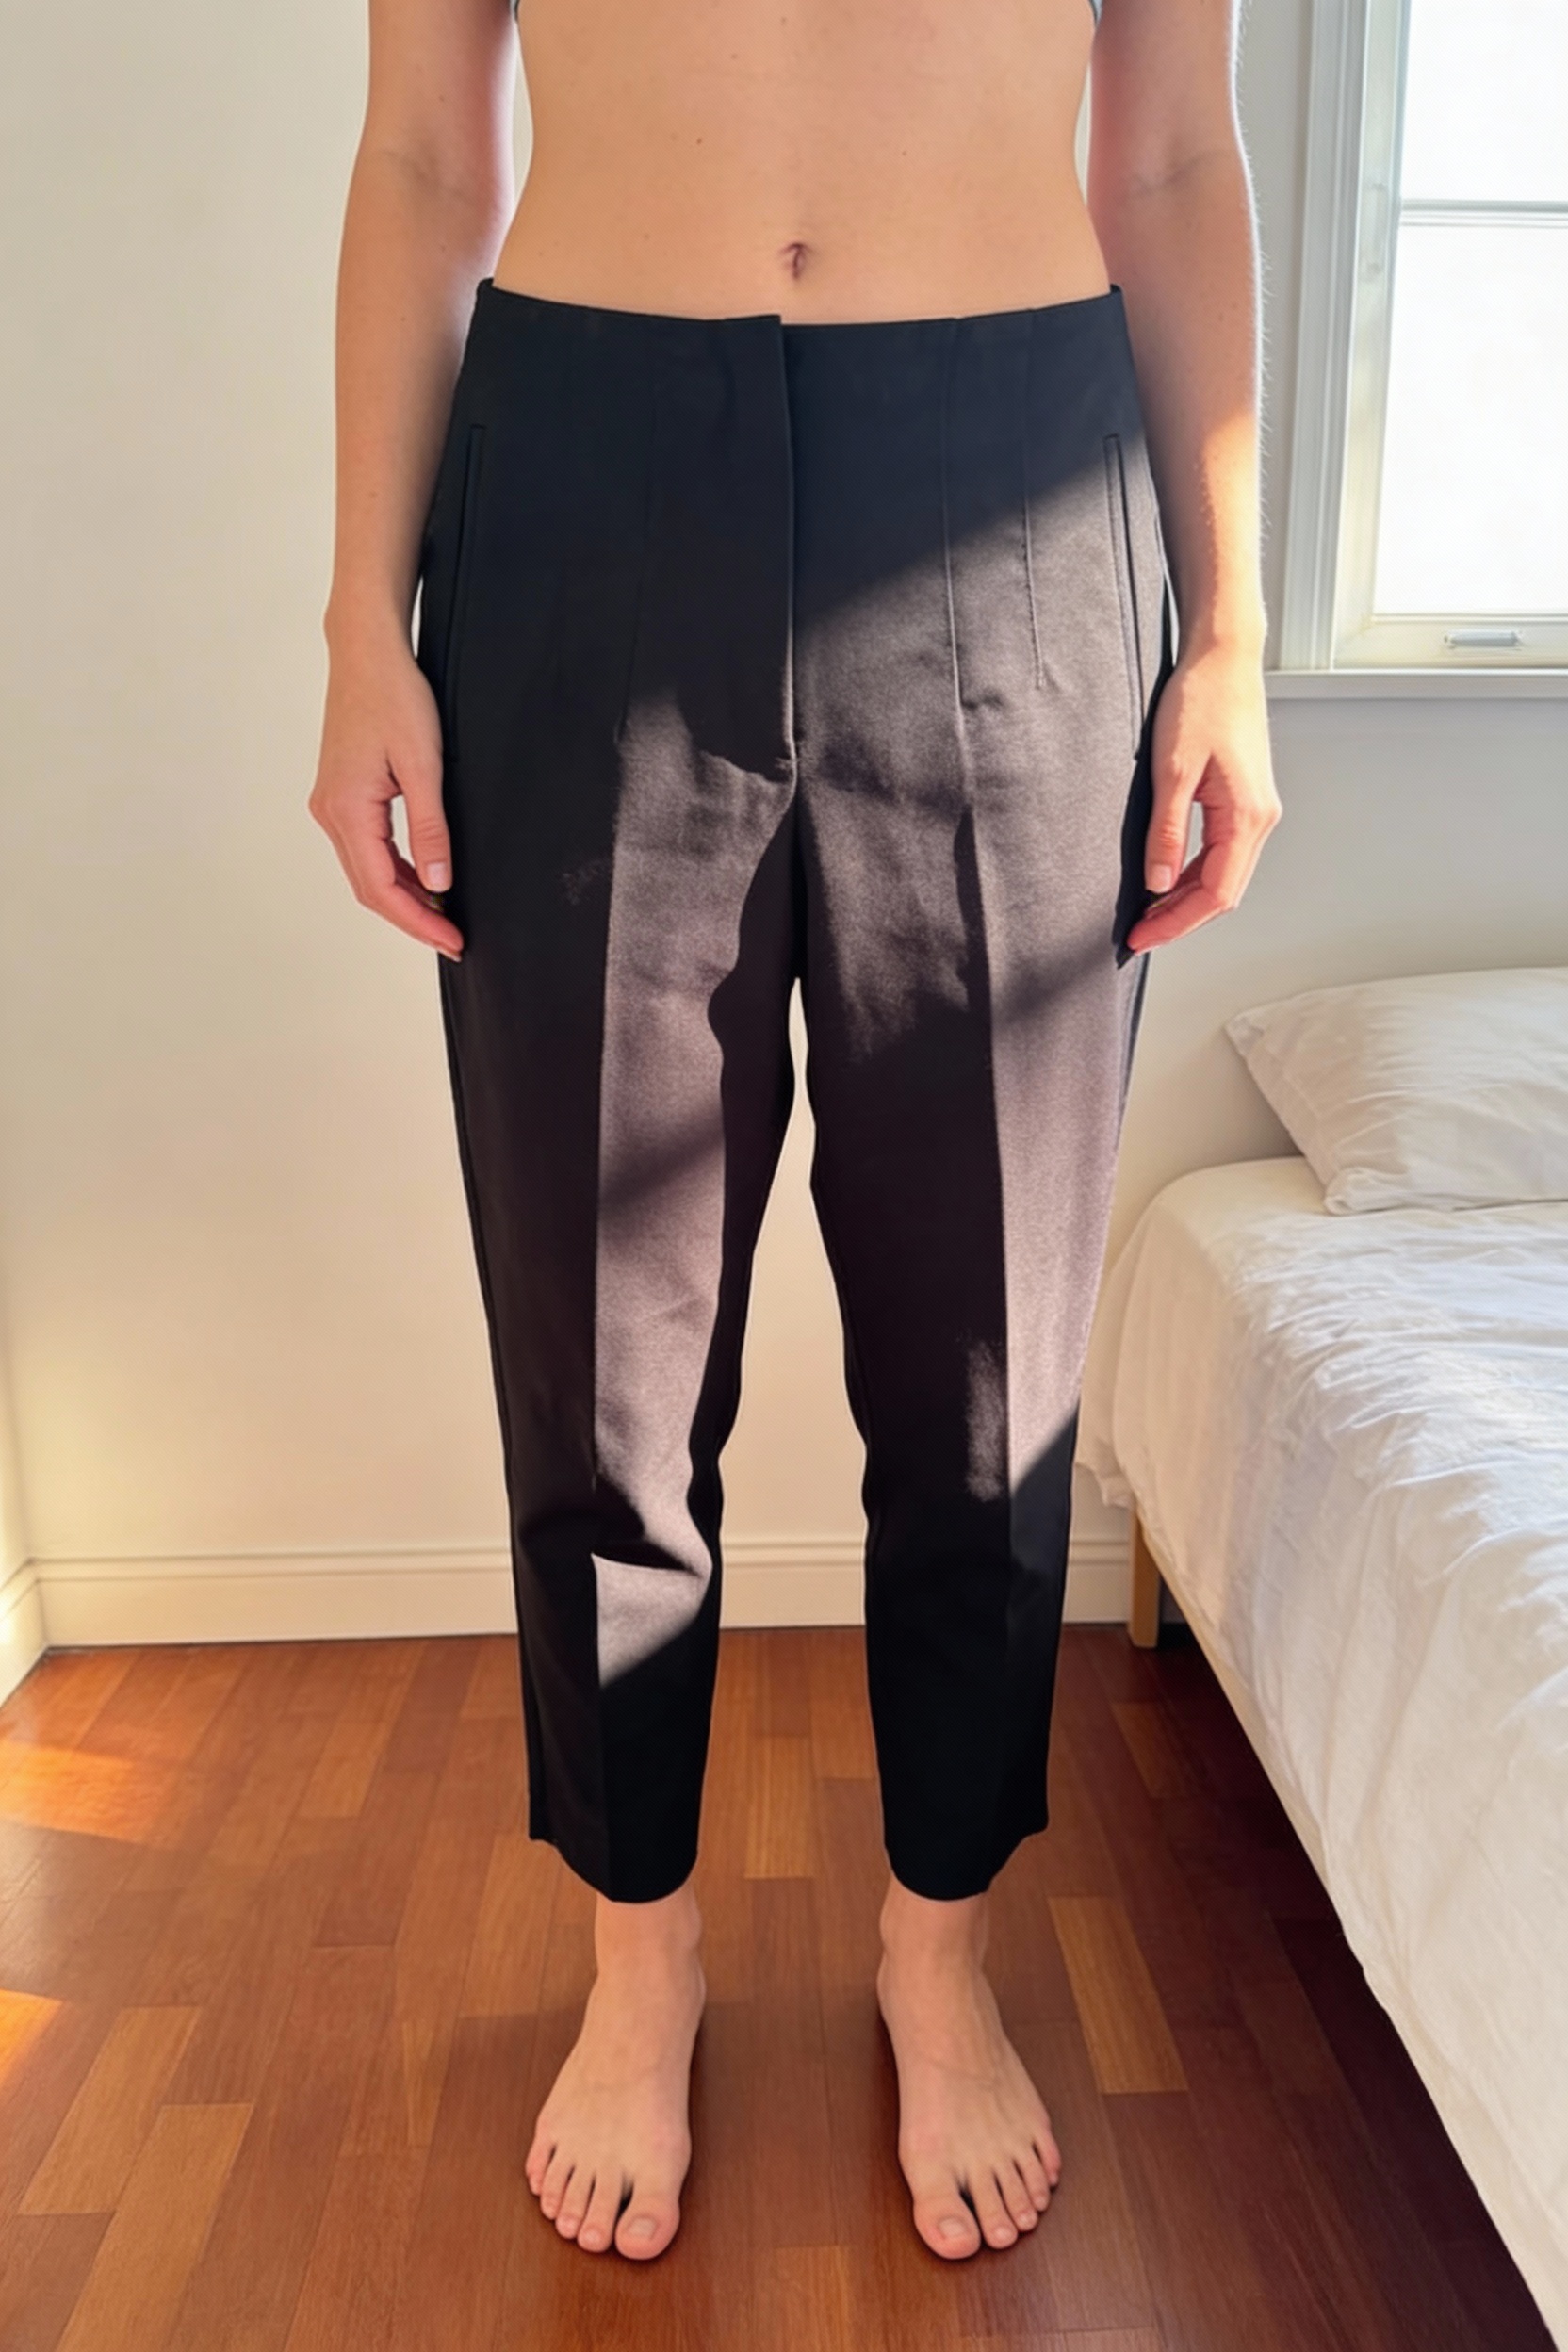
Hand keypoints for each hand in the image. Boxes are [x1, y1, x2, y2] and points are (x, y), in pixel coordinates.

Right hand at [309, 622, 464, 960]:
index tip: (453, 941)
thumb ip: (431, 829)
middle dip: (412, 918)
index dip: (419, 922)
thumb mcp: (424, 766)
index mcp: (347, 810)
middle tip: (454, 939)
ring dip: (404, 896)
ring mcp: (331, 805)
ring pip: (367, 870)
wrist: (367, 653)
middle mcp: (330, 813)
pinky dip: (395, 870)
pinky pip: (366, 848)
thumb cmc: (395, 696)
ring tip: (444, 915)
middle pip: (370, 888)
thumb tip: (439, 883)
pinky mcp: (341, 795)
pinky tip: (424, 877)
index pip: (382, 889)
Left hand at [1125, 638, 1280, 952]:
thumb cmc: (1202, 700)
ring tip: (1148, 915)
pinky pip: (1223, 853)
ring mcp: (1256, 810)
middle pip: (1224, 893)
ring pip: (1224, 875)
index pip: (1215, 893)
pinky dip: (1194, 874)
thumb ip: (1166, 831)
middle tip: (1139, 936)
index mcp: (1248, 816)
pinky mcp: (1245, 800)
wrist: (1224, 657)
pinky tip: (1168, 880)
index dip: (1176, 922)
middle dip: (1180, 919)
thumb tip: (1157, 884)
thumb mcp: (1173, 769)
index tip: (1140, 938)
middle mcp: (1260, 818)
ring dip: (1187, 899)